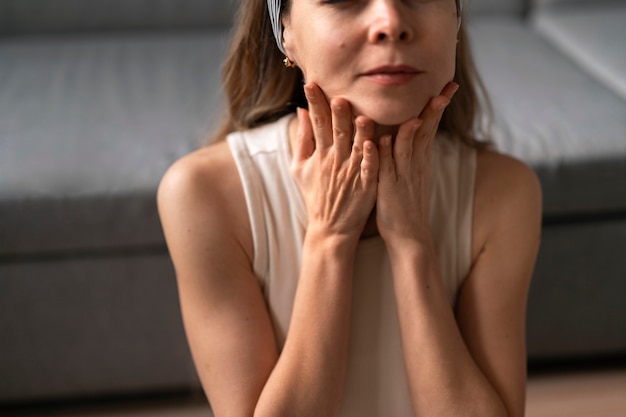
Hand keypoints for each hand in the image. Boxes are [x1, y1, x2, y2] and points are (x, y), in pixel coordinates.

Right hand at [291, 83, 378, 241]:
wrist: (330, 227)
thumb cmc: (316, 194)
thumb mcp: (299, 167)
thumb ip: (302, 139)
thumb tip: (301, 112)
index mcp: (321, 154)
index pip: (316, 124)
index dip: (314, 104)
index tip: (310, 84)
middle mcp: (335, 160)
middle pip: (337, 132)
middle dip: (336, 115)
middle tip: (338, 97)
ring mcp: (351, 173)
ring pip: (357, 148)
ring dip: (360, 133)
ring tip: (363, 116)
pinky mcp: (366, 185)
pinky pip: (369, 169)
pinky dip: (371, 158)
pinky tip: (374, 144)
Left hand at [376, 82, 459, 247]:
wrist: (408, 236)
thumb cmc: (404, 205)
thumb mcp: (409, 175)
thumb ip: (408, 153)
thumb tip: (408, 132)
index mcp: (420, 160)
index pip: (430, 127)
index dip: (437, 107)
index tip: (448, 85)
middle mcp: (415, 165)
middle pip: (426, 131)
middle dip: (436, 108)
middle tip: (447, 87)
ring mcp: (404, 175)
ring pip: (409, 146)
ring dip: (413, 125)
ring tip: (422, 107)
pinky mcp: (390, 188)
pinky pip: (388, 167)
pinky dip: (387, 152)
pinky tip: (385, 138)